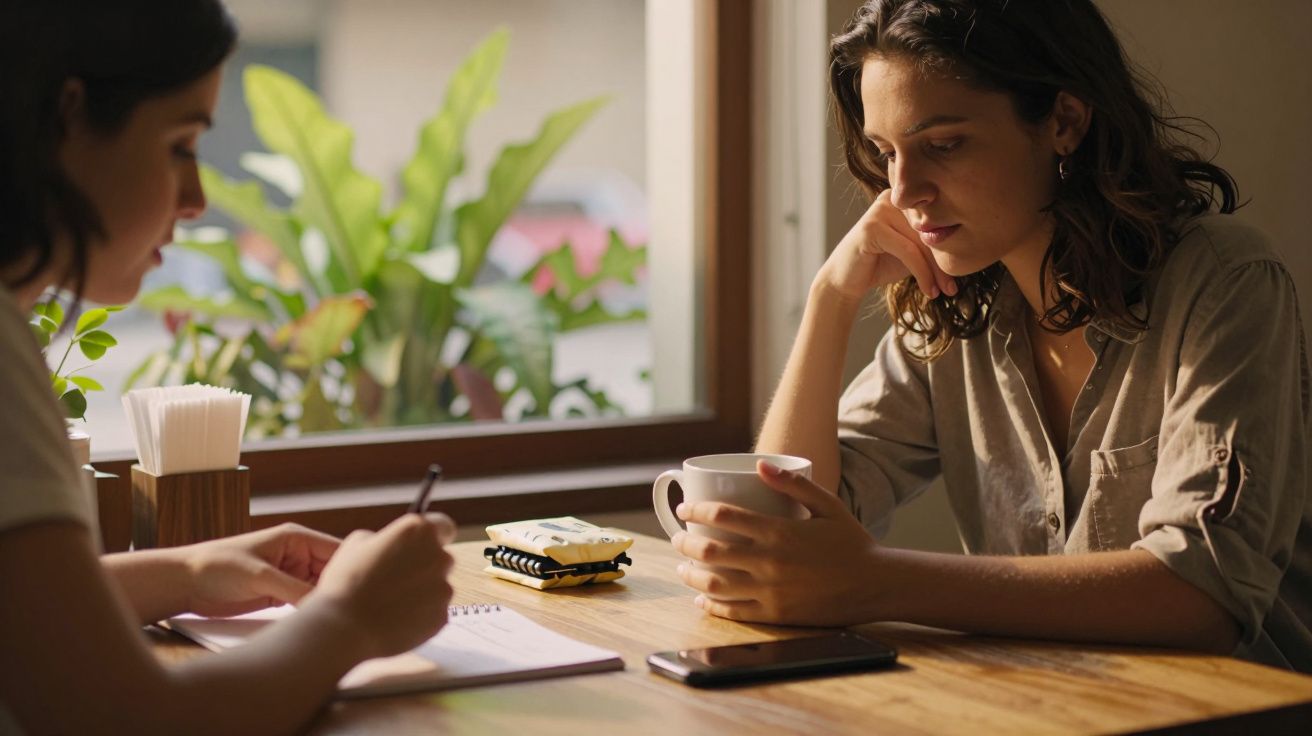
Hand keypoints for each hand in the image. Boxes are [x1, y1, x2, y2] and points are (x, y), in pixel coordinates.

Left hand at [181, 523, 340, 617]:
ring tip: (341, 619)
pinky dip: (311, 611)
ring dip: (327, 602)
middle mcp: (297, 556)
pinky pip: (304, 602)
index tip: (365, 589)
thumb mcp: (259, 576)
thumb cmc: (217, 566)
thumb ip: (293, 588)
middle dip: (342, 589)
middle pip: (332, 572)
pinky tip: (319, 623)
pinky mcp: (279, 594)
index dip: (353, 568)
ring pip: (320, 590)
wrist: (184, 583)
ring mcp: (290, 576)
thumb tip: (324, 604)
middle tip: (355, 610)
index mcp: (297, 539)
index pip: (337, 551)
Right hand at [299, 513, 455, 659]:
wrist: (346, 627)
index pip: (443, 526)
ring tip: (390, 604)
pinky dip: (420, 615)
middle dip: (423, 566)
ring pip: (437, 587)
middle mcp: (439, 556)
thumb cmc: (347, 580)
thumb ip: (386, 537)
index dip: (433, 536)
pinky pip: (434, 611)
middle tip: (395, 580)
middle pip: (440, 559)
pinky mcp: (443, 615)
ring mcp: (444, 588)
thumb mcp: (358, 542)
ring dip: (421, 592)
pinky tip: (395, 619)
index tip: (420, 547)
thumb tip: (395, 545)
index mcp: (419, 531)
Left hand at [672, 461, 885, 625]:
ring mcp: (770, 591)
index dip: (696, 510)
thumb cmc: (852, 542)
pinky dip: (710, 606)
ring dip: (690, 575)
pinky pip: (733, 611)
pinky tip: (701, 600)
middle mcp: (770, 561)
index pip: (723, 516)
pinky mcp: (775, 615)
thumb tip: (760, 465)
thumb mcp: (828, 505)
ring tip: (683, 568)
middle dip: (685, 543)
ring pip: (714, 584)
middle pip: (710, 550)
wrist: (876, 585)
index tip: (684, 509)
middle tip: (678, 539)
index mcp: (779, 531)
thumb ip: (794, 484)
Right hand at [817, 189, 955, 302]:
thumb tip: (969, 248)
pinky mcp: (872, 227)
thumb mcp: (913, 252)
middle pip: (930, 232)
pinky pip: (908, 251)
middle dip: (943, 262)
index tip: (958, 276)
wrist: (846, 281)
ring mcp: (880, 209)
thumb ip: (933, 244)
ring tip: (943, 292)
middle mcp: (893, 198)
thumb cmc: (881, 264)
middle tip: (953, 288)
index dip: (949, 249)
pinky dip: (922, 273)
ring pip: (921, 243)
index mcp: (905, 199)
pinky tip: (929, 291)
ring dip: (935, 271)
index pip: (935, 222)